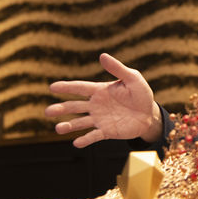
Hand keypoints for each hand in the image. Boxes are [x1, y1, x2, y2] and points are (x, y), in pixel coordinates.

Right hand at [44, 53, 161, 147]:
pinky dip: (85, 140)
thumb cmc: (141, 94)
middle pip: (75, 106)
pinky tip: (77, 143)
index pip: (80, 88)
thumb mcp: (132, 78)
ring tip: (58, 128)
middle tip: (48, 112)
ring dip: (69, 126)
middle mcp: (96, 105)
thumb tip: (102, 55)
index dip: (66, 87)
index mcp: (100, 90)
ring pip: (80, 122)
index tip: (52, 87)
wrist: (149, 114)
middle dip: (61, 109)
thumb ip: (118, 69)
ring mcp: (100, 119)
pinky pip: (94, 136)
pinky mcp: (107, 132)